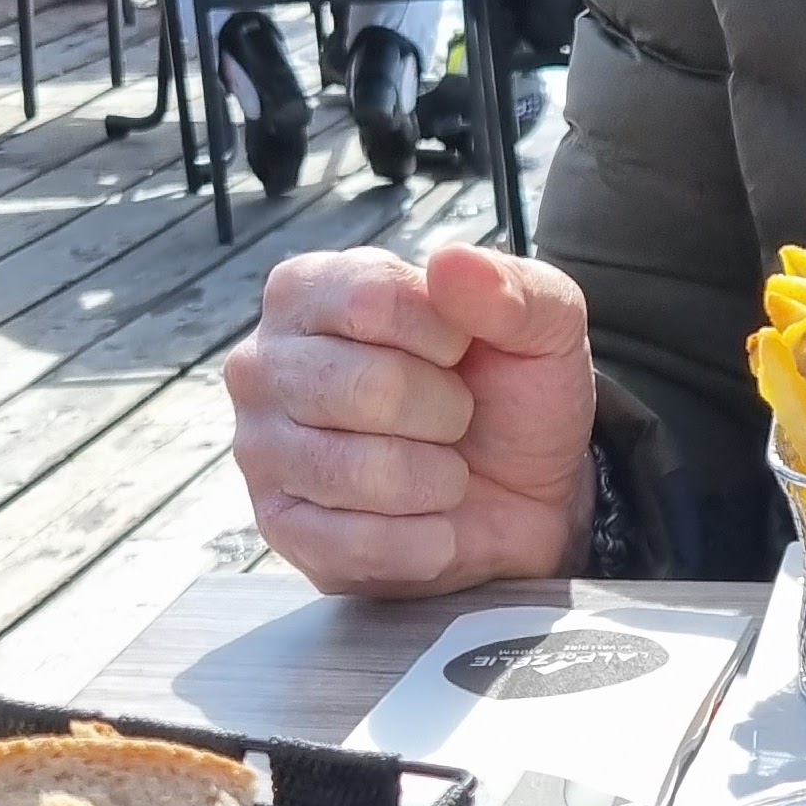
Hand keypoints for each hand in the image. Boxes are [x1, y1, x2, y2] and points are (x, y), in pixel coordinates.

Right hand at [226, 240, 597, 592]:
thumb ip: (514, 289)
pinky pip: (357, 542)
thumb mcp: (542, 329)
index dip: (444, 337)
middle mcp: (265, 365)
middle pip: (365, 388)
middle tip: (455, 418)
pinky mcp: (282, 530)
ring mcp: (262, 450)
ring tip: (443, 469)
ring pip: (359, 471)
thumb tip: (451, 263)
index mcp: (310, 292)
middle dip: (445, 412)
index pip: (372, 301)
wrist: (526, 497)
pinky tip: (433, 524)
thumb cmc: (511, 397)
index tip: (461, 353)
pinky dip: (423, 541)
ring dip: (436, 480)